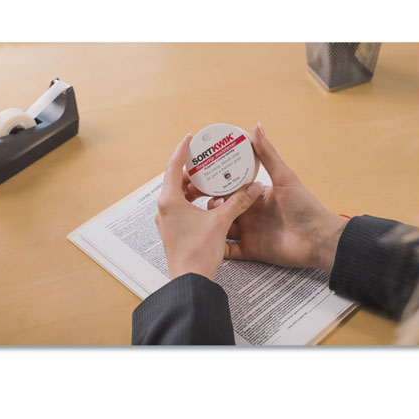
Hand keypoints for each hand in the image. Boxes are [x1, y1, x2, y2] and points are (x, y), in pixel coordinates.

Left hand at [156, 134, 264, 279]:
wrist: (190, 280)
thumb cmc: (198, 253)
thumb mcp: (221, 222)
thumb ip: (238, 202)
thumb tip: (253, 187)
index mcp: (170, 200)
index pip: (173, 166)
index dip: (182, 150)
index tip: (190, 138)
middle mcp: (164, 208)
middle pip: (176, 179)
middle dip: (192, 170)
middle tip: (207, 161)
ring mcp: (167, 220)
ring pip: (178, 194)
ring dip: (193, 186)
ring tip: (211, 180)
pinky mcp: (173, 229)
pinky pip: (181, 207)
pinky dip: (193, 200)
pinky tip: (209, 202)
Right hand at [207, 123, 348, 271]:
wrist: (317, 239)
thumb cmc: (305, 206)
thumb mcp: (284, 177)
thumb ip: (267, 154)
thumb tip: (256, 126)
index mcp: (255, 195)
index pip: (230, 187)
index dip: (215, 184)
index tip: (199, 178)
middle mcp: (249, 213)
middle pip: (221, 208)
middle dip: (208, 205)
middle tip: (195, 201)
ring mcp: (248, 232)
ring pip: (221, 228)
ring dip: (210, 225)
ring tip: (198, 220)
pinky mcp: (250, 251)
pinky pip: (229, 251)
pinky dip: (217, 248)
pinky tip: (205, 243)